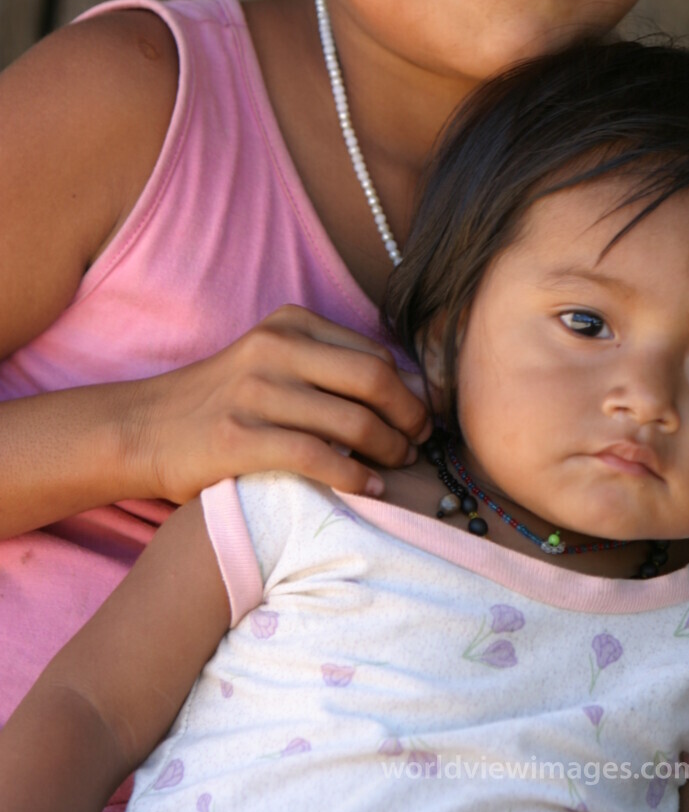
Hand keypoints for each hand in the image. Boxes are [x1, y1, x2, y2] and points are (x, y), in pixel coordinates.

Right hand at [121, 307, 433, 504]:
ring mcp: (256, 392)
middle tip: (421, 441)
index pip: (373, 352)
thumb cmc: (221, 400)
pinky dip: (354, 476)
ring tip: (400, 465)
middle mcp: (275, 349)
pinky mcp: (239, 438)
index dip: (409, 387)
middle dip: (409, 414)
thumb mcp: (271, 359)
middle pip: (373, 379)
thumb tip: (407, 388)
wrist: (143, 428)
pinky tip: (369, 488)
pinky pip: (317, 457)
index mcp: (289, 323)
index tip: (423, 413)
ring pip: (351, 420)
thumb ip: (327, 364)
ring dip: (389, 448)